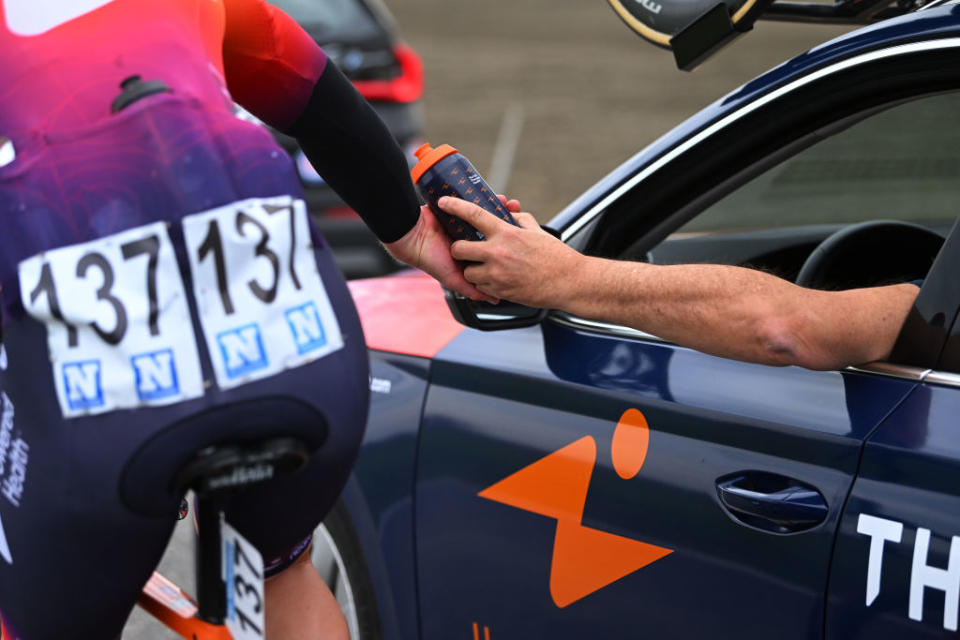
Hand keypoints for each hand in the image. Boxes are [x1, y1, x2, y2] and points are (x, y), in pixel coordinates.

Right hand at [383, 197, 518, 302]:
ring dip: (501, 209)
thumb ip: (471, 289)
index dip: (510, 246)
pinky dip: (488, 198)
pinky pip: (478, 203)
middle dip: (509, 224)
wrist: (412, 236)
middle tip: (521, 219)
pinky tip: (500, 198)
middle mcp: (470, 239)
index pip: (494, 251)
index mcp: (471, 254)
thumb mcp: (454, 279)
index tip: (525, 242)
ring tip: (512, 205)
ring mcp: (465, 224)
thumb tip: (493, 299)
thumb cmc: (429, 258)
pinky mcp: (459, 210)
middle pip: (494, 231)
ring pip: (488, 216)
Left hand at [439, 196, 582, 307]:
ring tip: (484, 267)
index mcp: (506, 233)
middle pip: (459, 249)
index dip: (455, 206)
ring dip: (472, 269)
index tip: (444, 202)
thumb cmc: (556, 257)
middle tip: (464, 249)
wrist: (568, 282)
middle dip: (458, 249)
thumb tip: (510, 213)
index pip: (473, 215)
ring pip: (468, 272)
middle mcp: (498, 253)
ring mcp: (497, 274)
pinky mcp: (500, 291)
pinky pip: (480, 288)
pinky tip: (496, 280)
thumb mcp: (537, 232)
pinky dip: (484, 284)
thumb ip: (519, 220)